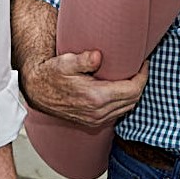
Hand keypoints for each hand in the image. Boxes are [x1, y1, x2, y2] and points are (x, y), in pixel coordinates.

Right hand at [21, 49, 147, 127]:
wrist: (36, 91)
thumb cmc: (50, 74)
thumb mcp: (65, 62)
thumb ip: (83, 59)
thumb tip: (98, 56)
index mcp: (96, 97)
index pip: (132, 89)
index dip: (142, 76)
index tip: (143, 63)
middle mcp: (98, 112)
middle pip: (133, 100)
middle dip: (140, 83)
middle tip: (140, 68)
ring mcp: (95, 119)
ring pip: (126, 109)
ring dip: (132, 94)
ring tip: (132, 77)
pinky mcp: (92, 122)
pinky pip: (116, 114)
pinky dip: (123, 102)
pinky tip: (119, 90)